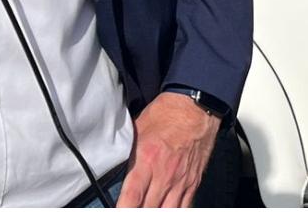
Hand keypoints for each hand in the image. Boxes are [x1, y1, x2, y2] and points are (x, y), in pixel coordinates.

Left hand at [117, 92, 218, 207]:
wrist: (195, 107)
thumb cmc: (166, 115)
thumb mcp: (138, 130)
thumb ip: (126, 153)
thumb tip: (112, 165)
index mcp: (147, 160)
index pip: (131, 198)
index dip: (123, 210)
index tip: (118, 210)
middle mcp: (164, 175)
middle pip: (148, 209)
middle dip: (138, 210)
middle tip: (132, 205)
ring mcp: (181, 181)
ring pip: (167, 211)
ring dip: (155, 211)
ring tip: (148, 206)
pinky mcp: (194, 181)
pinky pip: (185, 207)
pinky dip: (174, 210)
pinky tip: (165, 207)